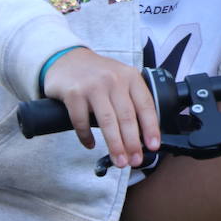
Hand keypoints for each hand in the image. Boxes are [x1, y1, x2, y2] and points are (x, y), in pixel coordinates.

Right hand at [42, 48, 159, 168]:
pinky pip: (81, 121)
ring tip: (120, 161)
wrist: (66, 59)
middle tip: (135, 160)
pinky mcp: (73, 93)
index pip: (145, 105)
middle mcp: (113, 79)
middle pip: (127, 116)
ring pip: (107, 121)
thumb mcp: (120, 78)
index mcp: (130, 77)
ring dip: (115, 145)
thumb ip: (131, 99)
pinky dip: (86, 136)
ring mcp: (92, 86)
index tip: (153, 146)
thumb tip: (143, 135)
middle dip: (133, 143)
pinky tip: (90, 144)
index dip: (151, 128)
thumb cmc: (97, 74)